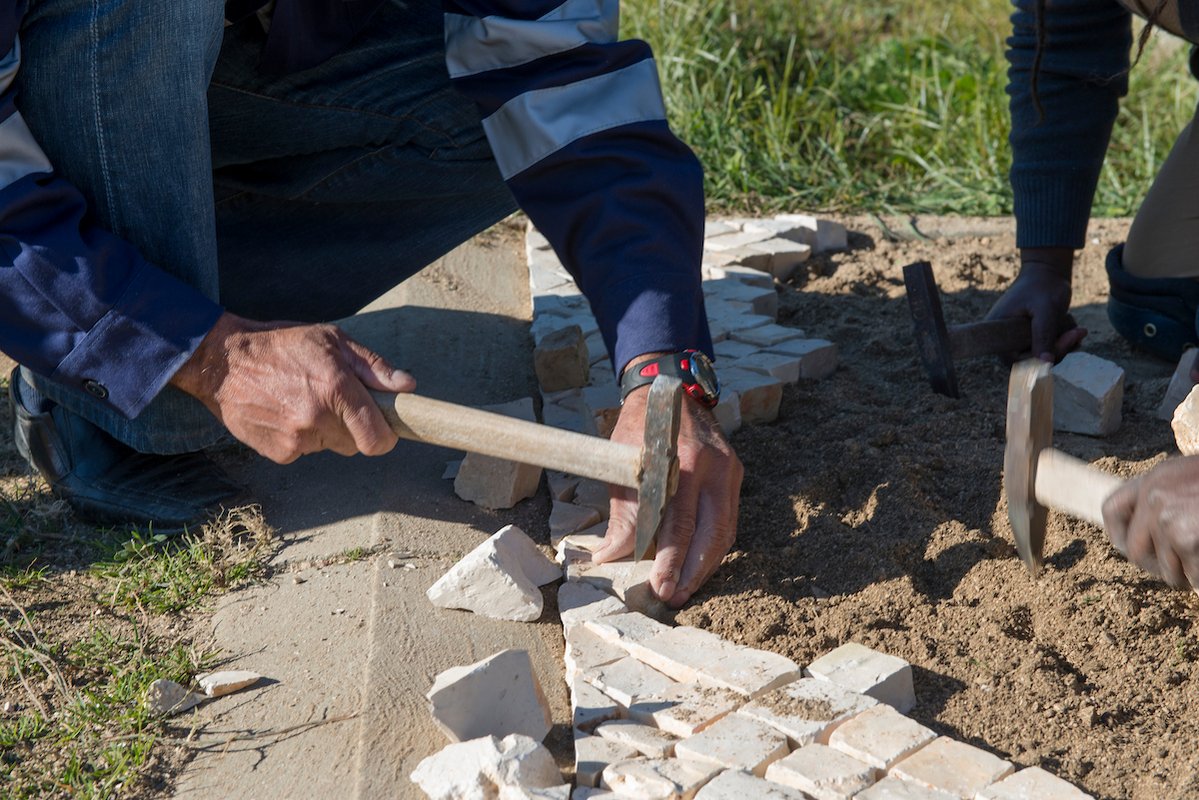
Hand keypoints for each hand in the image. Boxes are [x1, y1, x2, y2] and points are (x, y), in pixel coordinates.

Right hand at [172, 312, 415, 462]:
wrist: (223, 362)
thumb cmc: (282, 345)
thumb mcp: (332, 340)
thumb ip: (373, 366)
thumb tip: (407, 386)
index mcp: (337, 388)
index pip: (377, 438)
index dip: (386, 437)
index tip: (384, 430)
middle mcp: (319, 418)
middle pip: (356, 445)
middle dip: (353, 428)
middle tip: (334, 402)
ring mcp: (297, 438)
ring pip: (330, 447)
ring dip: (326, 431)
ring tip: (303, 401)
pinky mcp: (279, 452)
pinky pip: (306, 451)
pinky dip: (302, 437)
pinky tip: (286, 412)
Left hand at [593, 378, 743, 608]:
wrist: (669, 385)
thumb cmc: (639, 424)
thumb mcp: (622, 462)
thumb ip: (622, 512)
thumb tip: (610, 555)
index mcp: (681, 461)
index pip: (679, 524)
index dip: (670, 560)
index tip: (660, 587)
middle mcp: (712, 466)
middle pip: (712, 534)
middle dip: (693, 572)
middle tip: (673, 597)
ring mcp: (729, 468)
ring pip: (726, 531)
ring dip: (707, 565)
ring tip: (685, 589)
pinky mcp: (735, 471)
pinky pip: (729, 518)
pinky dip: (715, 545)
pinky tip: (699, 564)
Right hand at [986, 247, 1086, 361]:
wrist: (1048, 272)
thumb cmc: (1043, 285)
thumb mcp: (1045, 309)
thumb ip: (1043, 334)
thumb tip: (1045, 362)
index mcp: (997, 330)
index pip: (1013, 358)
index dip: (1037, 359)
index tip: (1063, 345)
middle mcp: (1003, 338)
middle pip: (1028, 361)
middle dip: (1056, 351)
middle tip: (1077, 334)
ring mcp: (1016, 338)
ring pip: (1039, 357)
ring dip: (1062, 347)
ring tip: (1078, 331)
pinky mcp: (1029, 338)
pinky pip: (1044, 350)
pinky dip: (1061, 345)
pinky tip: (1074, 333)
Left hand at [1103, 456, 1198, 588]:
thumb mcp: (1194, 479)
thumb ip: (1170, 497)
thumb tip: (1149, 533)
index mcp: (1156, 477)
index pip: (1112, 508)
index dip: (1119, 534)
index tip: (1129, 549)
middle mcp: (1154, 495)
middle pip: (1135, 551)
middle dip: (1158, 568)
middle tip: (1182, 574)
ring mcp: (1168, 517)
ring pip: (1166, 570)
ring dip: (1188, 576)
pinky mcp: (1187, 537)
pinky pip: (1192, 576)